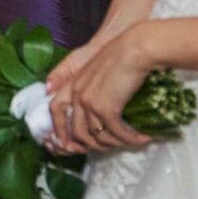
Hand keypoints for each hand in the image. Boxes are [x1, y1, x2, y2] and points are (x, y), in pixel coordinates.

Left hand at [46, 27, 154, 155]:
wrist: (135, 49)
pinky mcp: (106, 109)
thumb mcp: (97, 70)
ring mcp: (89, 103)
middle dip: (93, 145)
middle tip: (109, 149)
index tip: (67, 144)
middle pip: (77, 132)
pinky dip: (130, 140)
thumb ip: (87, 86)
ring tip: (130, 142)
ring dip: (116, 144)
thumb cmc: (122, 57)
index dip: (59, 129)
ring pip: (98, 136)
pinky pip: (116, 133)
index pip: (55, 109)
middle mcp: (77, 95)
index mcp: (72, 84)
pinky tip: (143, 139)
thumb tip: (89, 105)